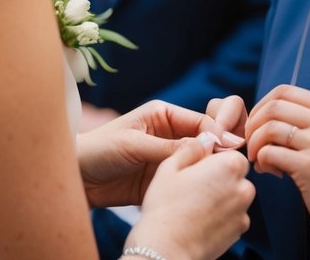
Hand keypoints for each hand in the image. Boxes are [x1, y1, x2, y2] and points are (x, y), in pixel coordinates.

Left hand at [78, 99, 245, 207]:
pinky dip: (196, 187)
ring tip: (223, 181)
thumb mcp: (135, 145)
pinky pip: (185, 182)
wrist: (75, 178)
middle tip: (234, 165)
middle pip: (204, 142)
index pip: (200, 121)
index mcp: (163, 115)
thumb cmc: (98, 150)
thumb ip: (171, 147)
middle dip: (218, 152)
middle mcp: (169, 134)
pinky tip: (206, 194)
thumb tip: (208, 145)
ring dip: (208, 171)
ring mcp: (167, 158)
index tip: (233, 148)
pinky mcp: (162, 180)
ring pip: (198, 163)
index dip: (218, 134)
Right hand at [127, 133, 253, 259]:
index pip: (231, 152)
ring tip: (193, 206)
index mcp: (229, 166)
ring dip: (220, 197)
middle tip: (192, 187)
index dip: (212, 159)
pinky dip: (220, 216)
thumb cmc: (165, 208)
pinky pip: (232, 216)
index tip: (196, 168)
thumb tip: (206, 139)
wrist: (165, 250)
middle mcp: (243, 188)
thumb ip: (193, 147)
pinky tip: (199, 219)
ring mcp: (243, 212)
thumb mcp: (170, 166)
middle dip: (218, 178)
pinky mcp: (238, 232)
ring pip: (234, 196)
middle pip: (235, 175)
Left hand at [245, 84, 309, 250]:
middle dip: (253, 125)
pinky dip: (261, 161)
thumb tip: (265, 115)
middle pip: (273, 107)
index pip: (284, 91)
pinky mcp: (309, 166)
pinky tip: (270, 171)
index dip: (262, 106)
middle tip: (251, 144)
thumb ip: (307, 122)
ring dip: (255, 145)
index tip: (256, 124)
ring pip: (268, 129)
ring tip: (260, 160)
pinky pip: (269, 153)